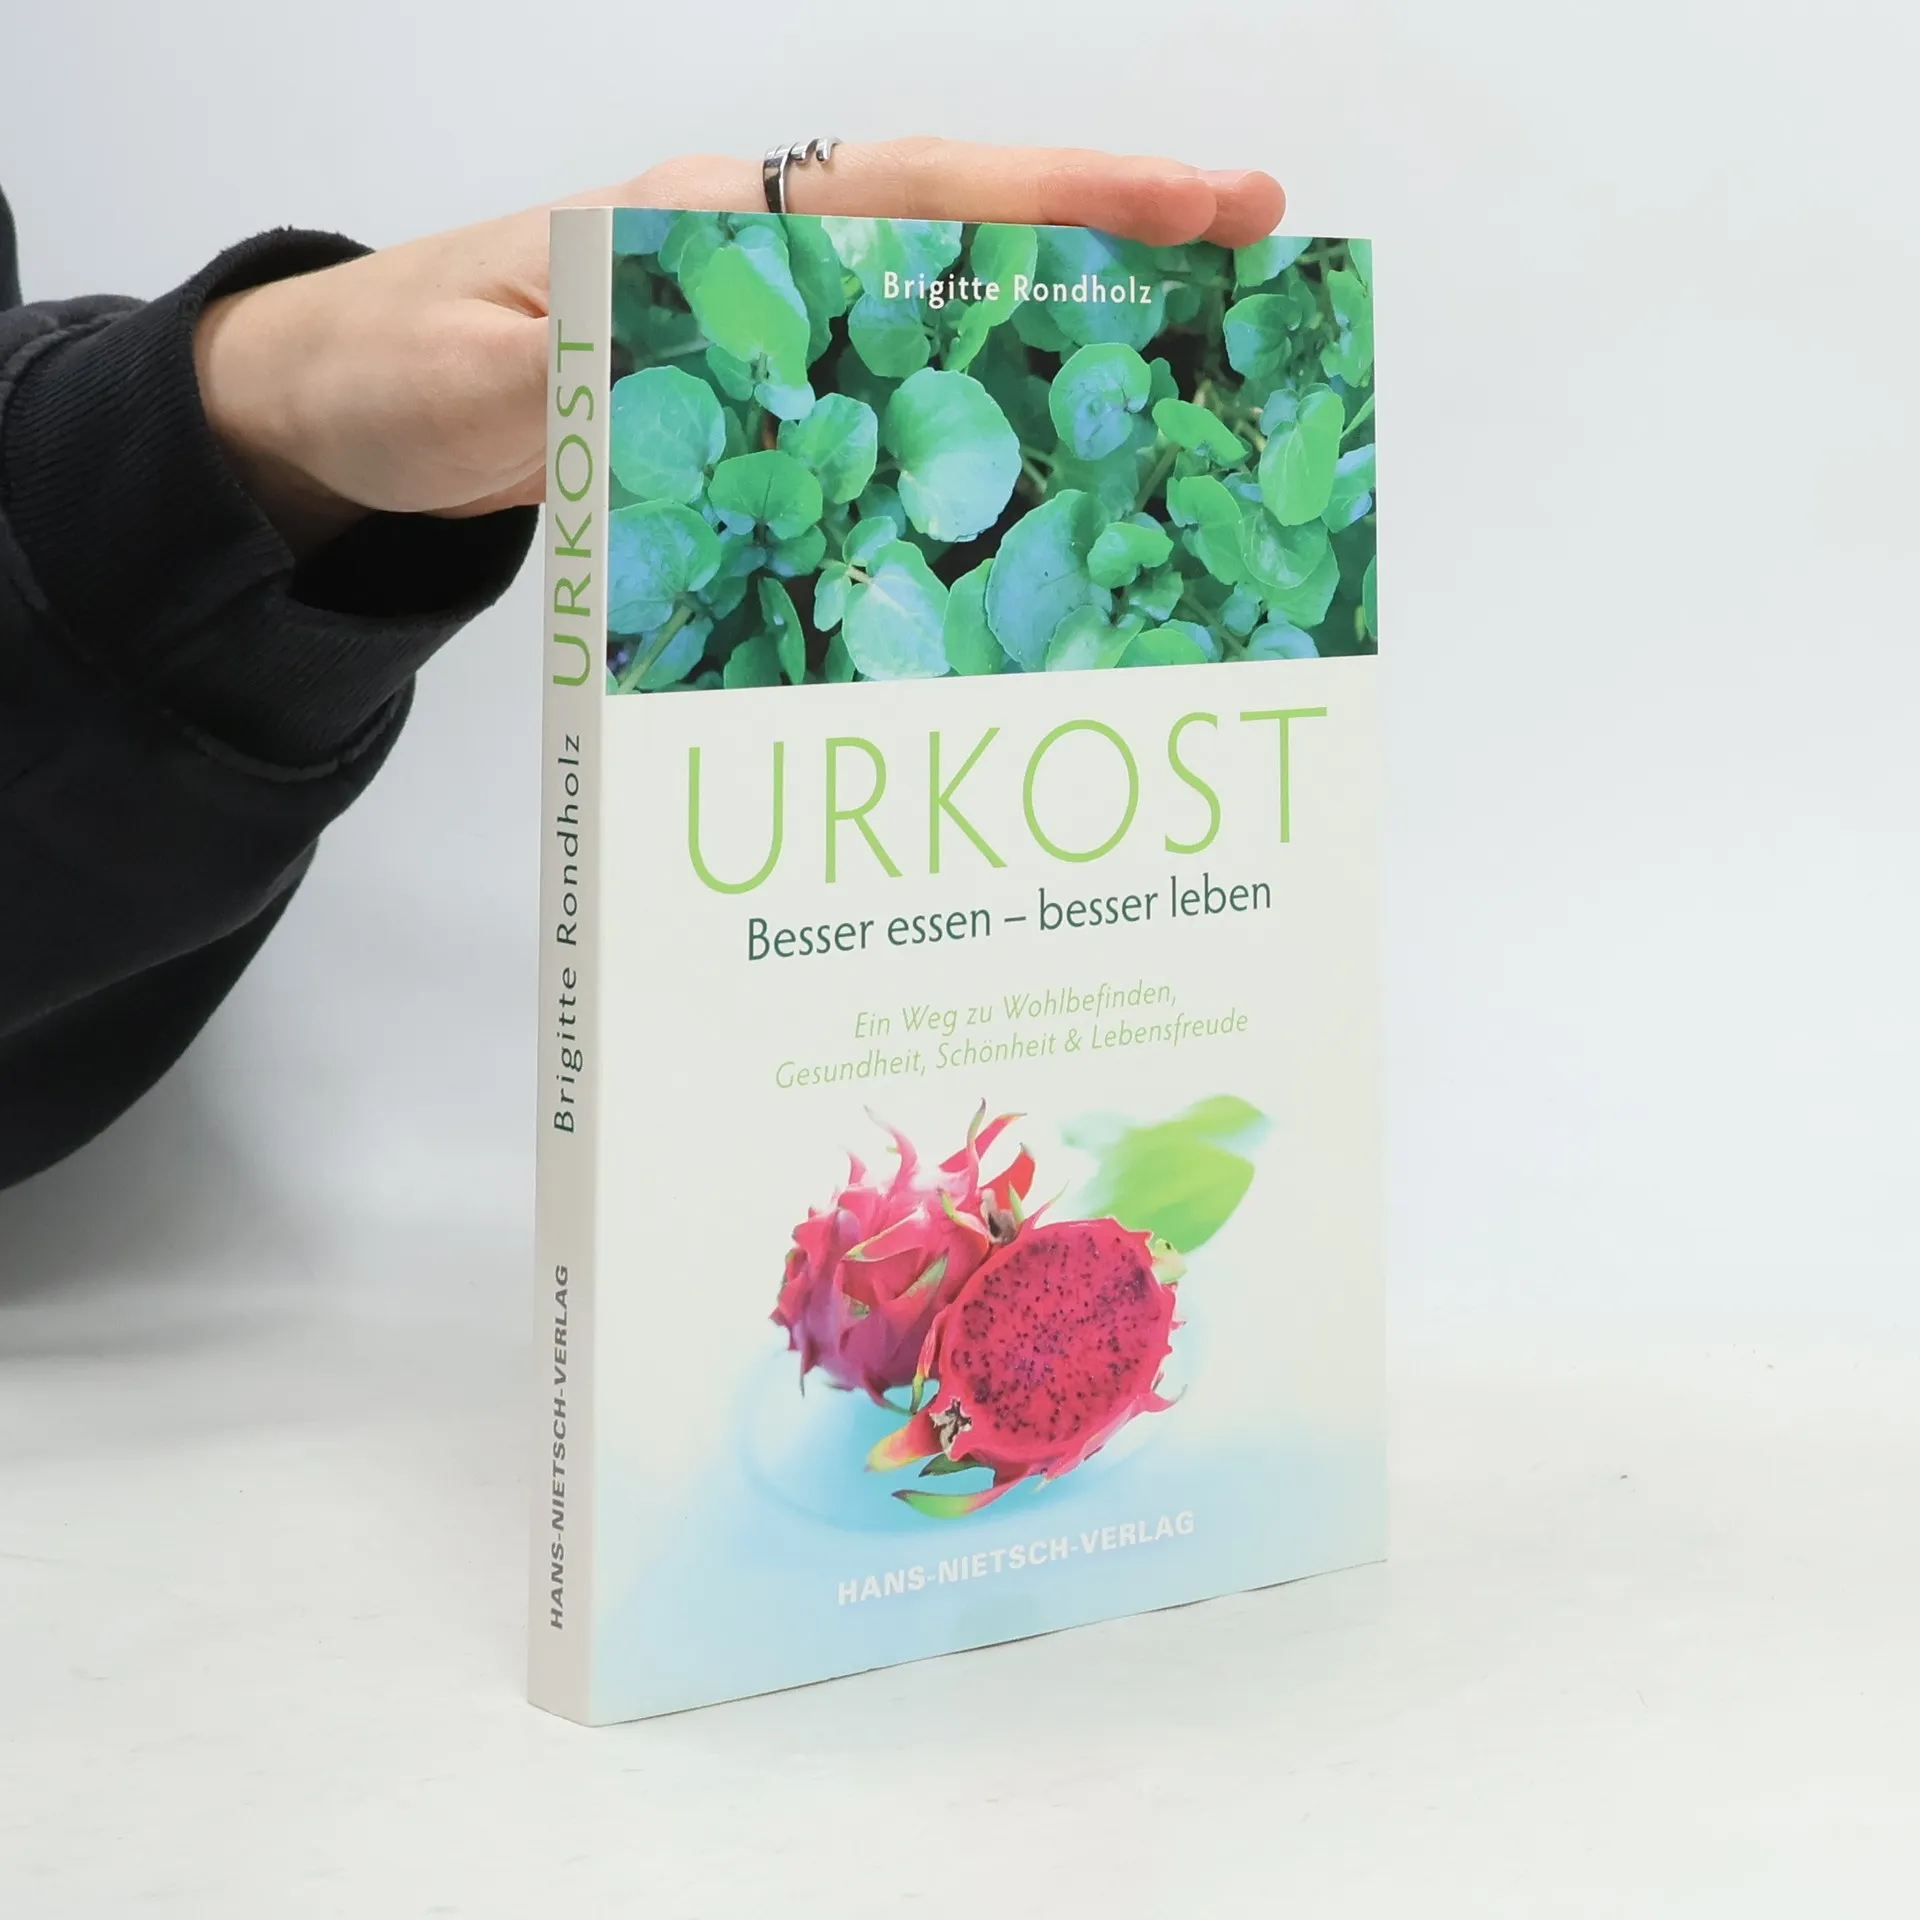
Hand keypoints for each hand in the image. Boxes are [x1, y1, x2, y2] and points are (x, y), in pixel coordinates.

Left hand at [192, 139, 1285, 556]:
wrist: (352, 400)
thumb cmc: (406, 366)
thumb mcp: (485, 378)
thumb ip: (604, 380)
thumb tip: (753, 394)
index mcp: (710, 222)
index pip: (915, 189)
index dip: (1060, 195)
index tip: (1195, 202)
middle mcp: (759, 253)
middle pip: (964, 224)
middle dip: (1111, 233)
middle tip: (1256, 248)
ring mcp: (767, 321)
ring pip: (941, 300)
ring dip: (1064, 318)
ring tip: (1195, 349)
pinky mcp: (758, 388)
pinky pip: (889, 380)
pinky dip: (974, 398)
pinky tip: (1039, 444)